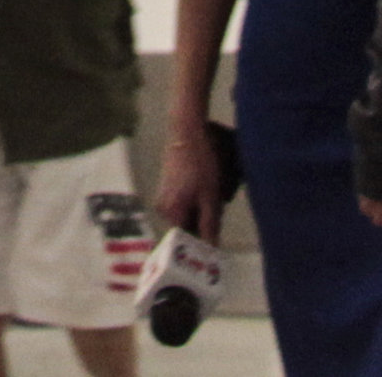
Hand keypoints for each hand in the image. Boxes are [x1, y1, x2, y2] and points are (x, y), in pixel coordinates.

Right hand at [152, 129, 224, 245]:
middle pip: (187, 225)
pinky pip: (184, 201)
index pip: (187, 239)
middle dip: (204, 219)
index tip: (216, 233)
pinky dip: (196, 197)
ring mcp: (163, 196)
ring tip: (213, 188)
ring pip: (187, 212)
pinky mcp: (167, 186)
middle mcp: (163, 208)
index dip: (203, 239)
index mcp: (172, 213)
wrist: (187, 132)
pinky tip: (205, 183)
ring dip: (202, 207)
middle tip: (218, 202)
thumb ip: (210, 225)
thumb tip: (211, 249)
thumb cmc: (201, 163)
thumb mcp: (210, 196)